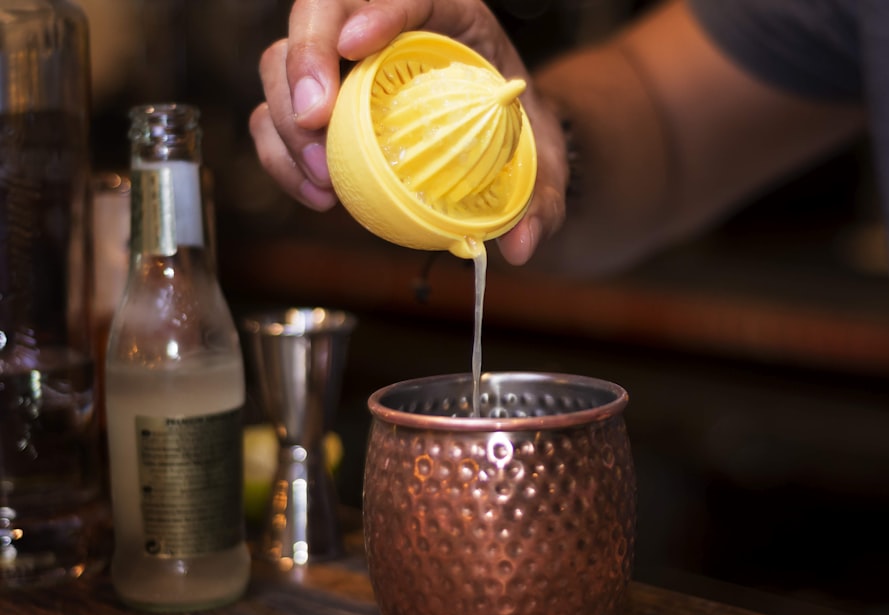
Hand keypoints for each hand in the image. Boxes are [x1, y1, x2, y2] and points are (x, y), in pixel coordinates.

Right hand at [249, 0, 567, 264]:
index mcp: (449, 18)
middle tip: (314, 122)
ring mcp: (343, 66)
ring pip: (282, 61)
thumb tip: (520, 245)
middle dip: (306, 60)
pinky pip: (275, 117)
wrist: (496, 147)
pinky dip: (281, 154)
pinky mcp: (319, 105)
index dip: (378, 11)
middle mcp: (385, 28)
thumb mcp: (540, 163)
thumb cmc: (517, 139)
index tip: (358, 46)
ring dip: (284, 118)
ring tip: (321, 176)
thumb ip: (542, 197)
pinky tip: (318, 193)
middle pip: (322, 12)